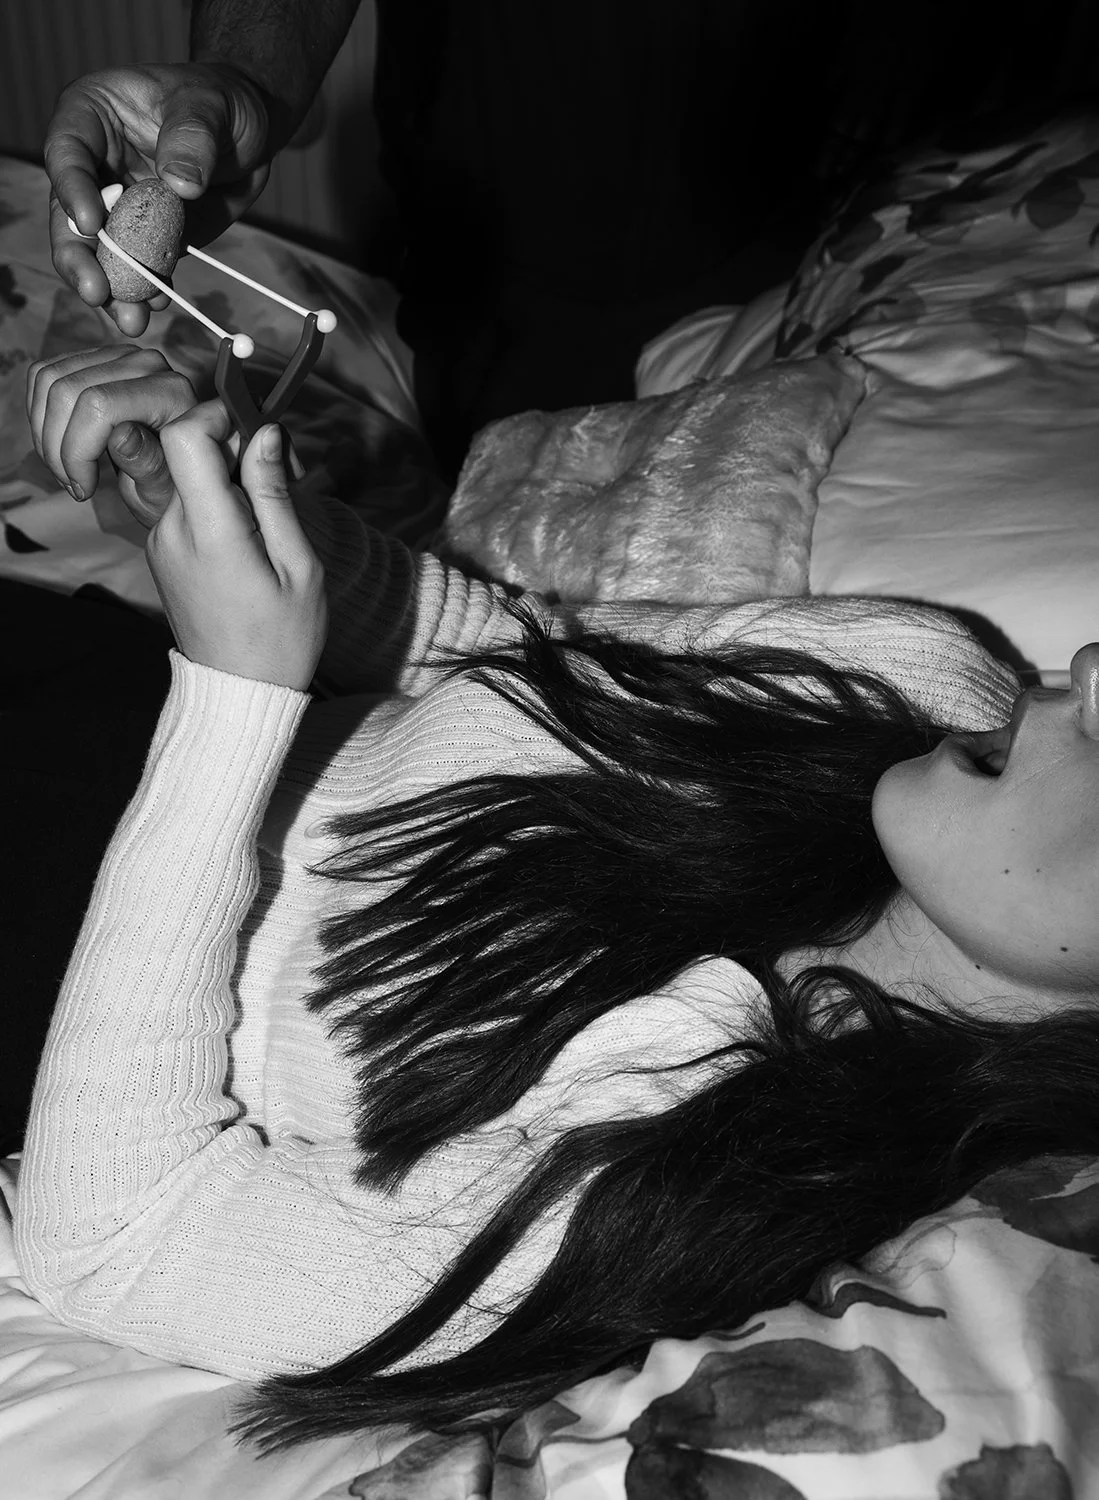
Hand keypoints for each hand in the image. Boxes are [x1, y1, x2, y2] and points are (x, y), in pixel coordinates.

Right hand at [26, 344, 304, 528]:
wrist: (178, 477)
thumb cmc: (176, 490)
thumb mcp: (165, 491)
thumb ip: (147, 462)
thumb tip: (119, 433)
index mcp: (172, 394)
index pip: (100, 405)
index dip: (77, 450)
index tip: (83, 488)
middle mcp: (149, 365)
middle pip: (67, 391)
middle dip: (57, 446)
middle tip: (72, 483)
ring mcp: (122, 356)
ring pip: (50, 380)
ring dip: (46, 431)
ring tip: (66, 469)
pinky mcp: (99, 359)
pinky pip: (47, 374)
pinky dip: (42, 414)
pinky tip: (61, 446)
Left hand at [27, 347, 324, 688]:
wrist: (239, 692)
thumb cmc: (281, 637)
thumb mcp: (299, 566)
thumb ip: (275, 495)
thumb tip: (264, 431)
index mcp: (209, 532)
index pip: (184, 437)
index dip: (217, 417)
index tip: (255, 432)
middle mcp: (171, 530)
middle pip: (185, 451)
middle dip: (230, 449)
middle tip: (275, 481)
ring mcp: (160, 541)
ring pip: (186, 478)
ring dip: (226, 480)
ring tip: (266, 522)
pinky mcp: (161, 551)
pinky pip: (185, 506)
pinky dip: (214, 505)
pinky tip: (246, 541)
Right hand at [45, 62, 270, 335]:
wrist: (249, 134)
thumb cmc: (221, 101)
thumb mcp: (209, 106)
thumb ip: (192, 139)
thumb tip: (179, 185)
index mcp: (92, 117)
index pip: (67, 152)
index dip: (73, 190)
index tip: (91, 224)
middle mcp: (95, 166)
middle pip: (69, 215)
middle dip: (79, 258)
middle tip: (96, 292)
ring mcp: (119, 206)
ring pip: (100, 252)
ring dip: (112, 289)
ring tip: (132, 320)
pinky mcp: (147, 237)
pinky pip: (139, 268)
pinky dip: (147, 290)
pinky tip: (157, 307)